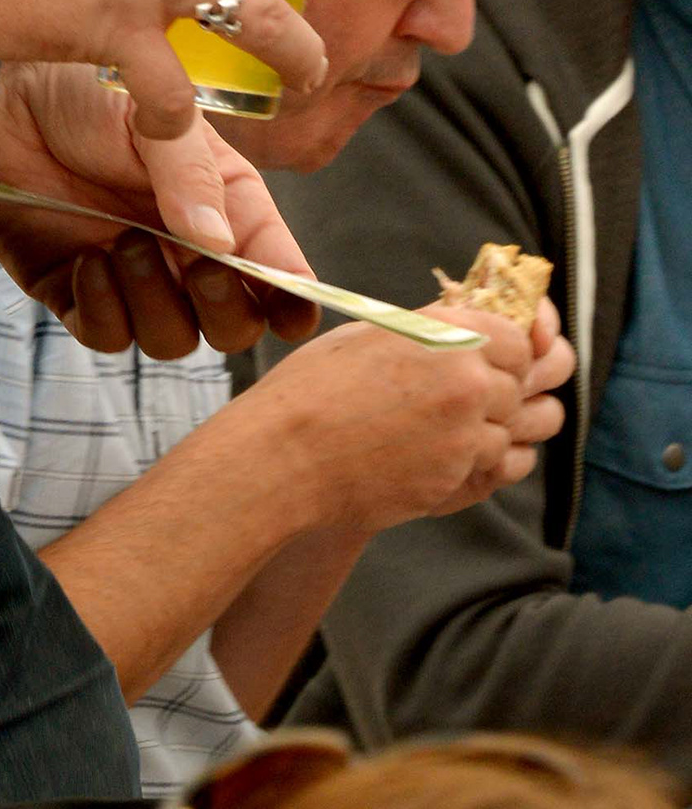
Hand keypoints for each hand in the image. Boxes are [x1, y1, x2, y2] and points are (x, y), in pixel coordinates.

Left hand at [0, 62, 321, 358]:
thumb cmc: (82, 91)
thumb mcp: (150, 115)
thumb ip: (188, 173)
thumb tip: (219, 244)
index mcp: (222, 201)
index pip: (275, 265)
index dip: (293, 296)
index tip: (296, 310)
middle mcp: (184, 247)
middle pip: (235, 323)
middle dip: (227, 309)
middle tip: (198, 267)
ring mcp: (133, 276)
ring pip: (174, 339)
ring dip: (156, 302)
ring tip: (123, 242)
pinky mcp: (77, 293)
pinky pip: (108, 337)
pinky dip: (104, 309)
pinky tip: (88, 259)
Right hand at [248, 301, 566, 538]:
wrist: (290, 454)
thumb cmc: (314, 389)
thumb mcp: (370, 334)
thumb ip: (427, 332)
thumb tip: (457, 332)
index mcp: (442, 332)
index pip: (516, 337)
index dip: (506, 350)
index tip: (490, 360)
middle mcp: (464, 378)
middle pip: (518, 385)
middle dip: (498, 393)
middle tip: (464, 400)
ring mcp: (464, 431)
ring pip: (511, 430)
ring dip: (489, 432)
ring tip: (449, 431)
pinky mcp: (457, 476)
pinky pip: (493, 468)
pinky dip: (475, 464)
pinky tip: (440, 457)